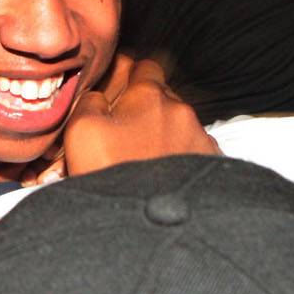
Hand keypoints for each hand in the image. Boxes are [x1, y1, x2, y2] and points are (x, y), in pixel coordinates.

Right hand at [41, 55, 212, 182]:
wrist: (152, 227)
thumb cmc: (114, 175)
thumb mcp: (82, 132)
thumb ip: (89, 101)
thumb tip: (99, 95)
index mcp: (149, 96)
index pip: (144, 66)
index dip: (129, 77)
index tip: (117, 95)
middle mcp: (181, 111)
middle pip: (162, 97)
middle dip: (145, 109)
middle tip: (124, 135)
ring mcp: (200, 139)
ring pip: (178, 125)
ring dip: (163, 135)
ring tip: (142, 161)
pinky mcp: (211, 165)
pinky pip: (192, 150)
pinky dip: (178, 157)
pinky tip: (163, 177)